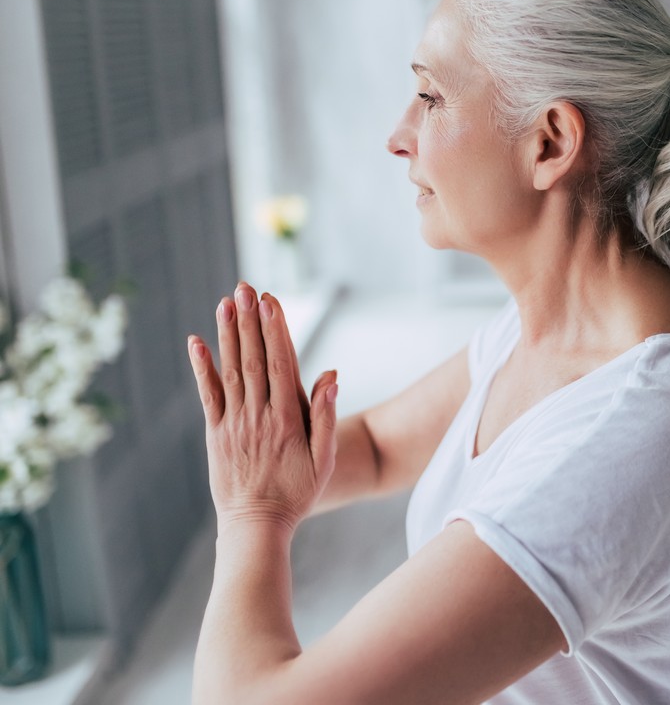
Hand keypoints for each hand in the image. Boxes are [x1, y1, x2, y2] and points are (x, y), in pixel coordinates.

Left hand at [186, 283, 337, 532]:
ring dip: (228, 334)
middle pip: (254, 359)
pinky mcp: (216, 433)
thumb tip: (330, 375)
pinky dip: (202, 367)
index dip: (275, 330)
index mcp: (287, 419)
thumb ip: (326, 415)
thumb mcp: (324, 459)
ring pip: (231, 371)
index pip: (281, 363)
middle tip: (245, 288)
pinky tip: (197, 342)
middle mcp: (258, 416)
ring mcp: (234, 423)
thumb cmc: (298, 492)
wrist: (256, 525)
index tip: (271, 301)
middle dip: (250, 321)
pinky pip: (209, 395)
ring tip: (226, 302)